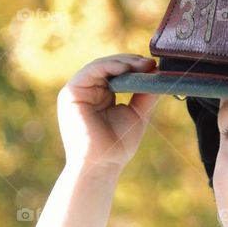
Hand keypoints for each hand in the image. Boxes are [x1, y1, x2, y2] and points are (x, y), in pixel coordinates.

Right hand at [57, 54, 159, 174]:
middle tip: (150, 63)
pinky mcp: (71, 93)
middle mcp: (86, 91)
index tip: (153, 65)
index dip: (134, 66)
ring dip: (122, 62)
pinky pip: (90, 72)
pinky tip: (125, 68)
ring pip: (100, 66)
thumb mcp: (137, 113)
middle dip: (130, 62)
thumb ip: (144, 93)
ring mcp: (77, 91)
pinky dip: (108, 66)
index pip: (115, 72)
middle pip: (108, 66)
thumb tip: (156, 71)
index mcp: (99, 95)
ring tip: (141, 64)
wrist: (103, 164)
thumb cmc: (118, 144)